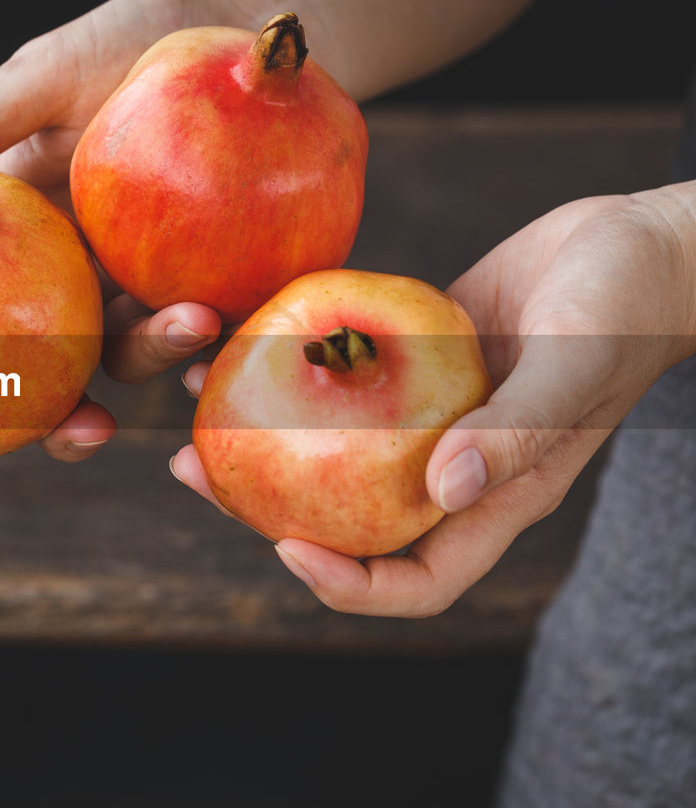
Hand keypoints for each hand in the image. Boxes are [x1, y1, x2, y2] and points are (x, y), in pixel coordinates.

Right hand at [0, 0, 235, 460]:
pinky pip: (222, 318)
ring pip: (144, 346)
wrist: (228, 27)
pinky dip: (228, 332)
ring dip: (162, 354)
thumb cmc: (121, 43)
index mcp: (29, 245)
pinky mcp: (223, 272)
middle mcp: (83, 276)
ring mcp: (153, 278)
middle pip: (66, 365)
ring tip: (194, 320)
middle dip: (72, 417)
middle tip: (92, 426)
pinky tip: (241, 325)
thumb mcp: (46, 76)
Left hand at [172, 182, 695, 615]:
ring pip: (333, 455)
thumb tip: (442, 490)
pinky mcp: (413, 366)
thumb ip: (517, 431)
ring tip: (194, 413)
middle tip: (196, 475)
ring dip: (262, 444)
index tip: (285, 548)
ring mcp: (427, 419)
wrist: (635, 244)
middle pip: (350, 524)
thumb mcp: (576, 365)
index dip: (350, 585)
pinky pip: (342, 386)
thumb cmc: (626, 307)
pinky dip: (292, 376)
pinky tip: (239, 345)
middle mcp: (450, 469)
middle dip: (268, 514)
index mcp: (495, 497)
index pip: (417, 580)